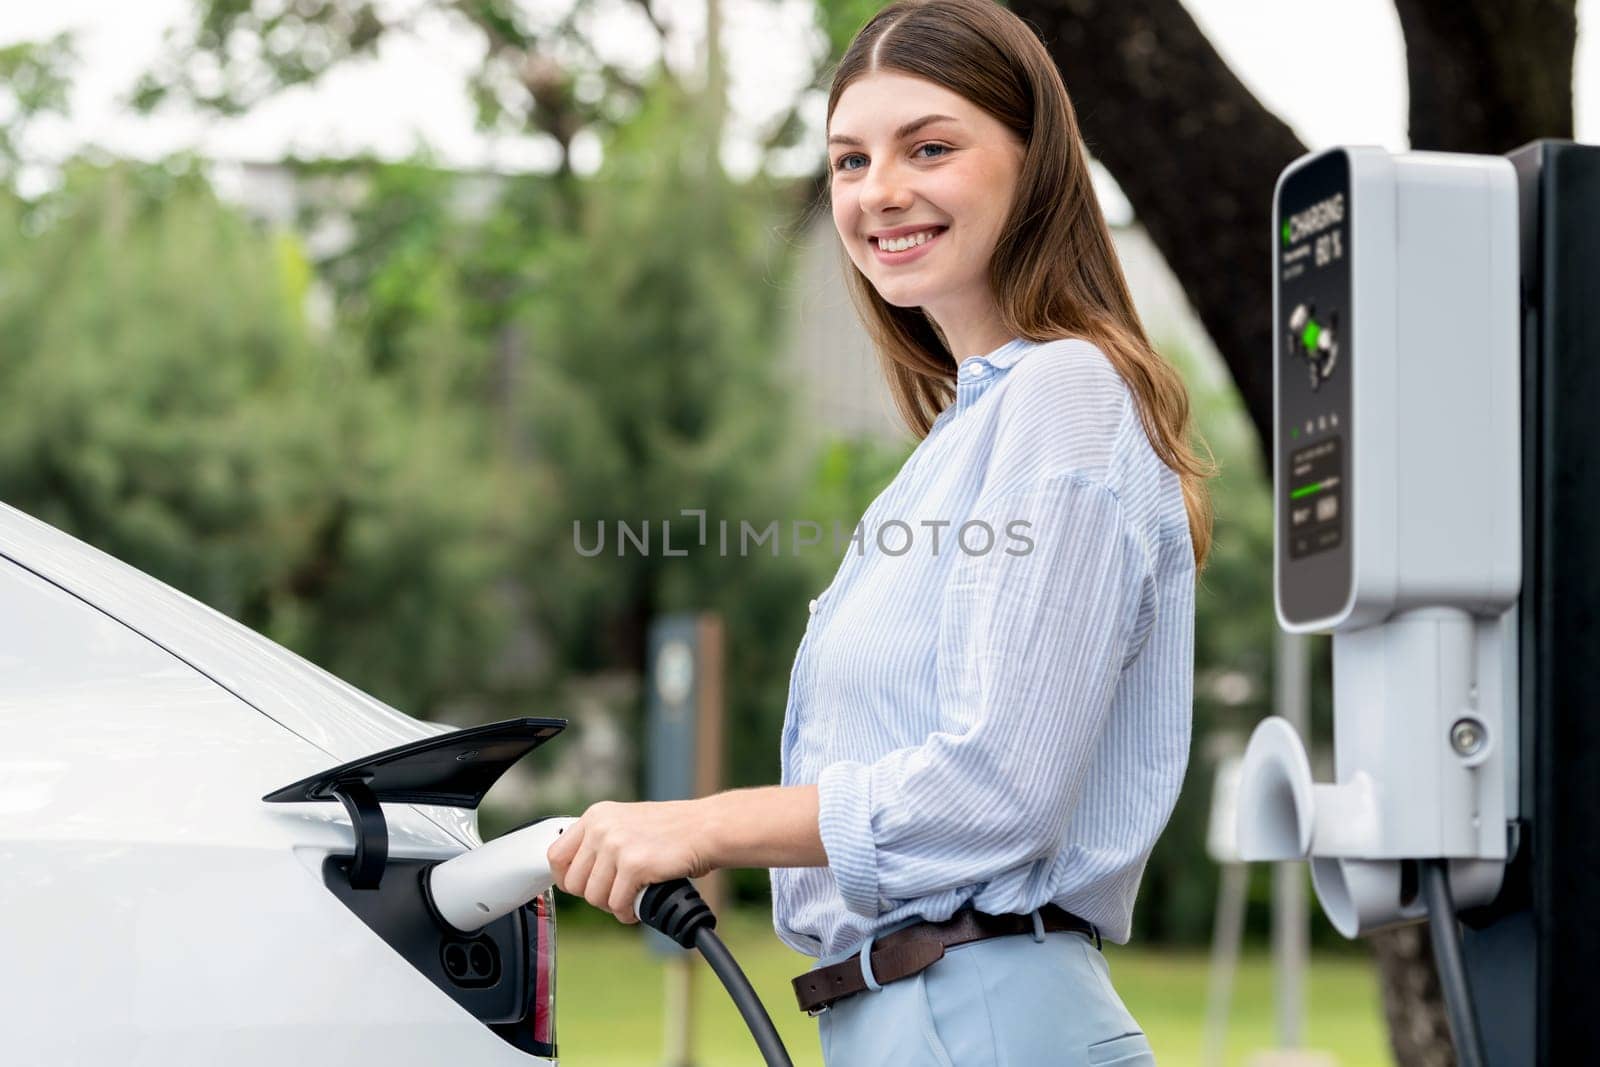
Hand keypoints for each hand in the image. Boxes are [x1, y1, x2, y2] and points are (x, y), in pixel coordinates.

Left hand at [545, 799, 714, 922]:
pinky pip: (617, 904)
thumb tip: (577, 877)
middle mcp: (601, 827)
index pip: (556, 856)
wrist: (707, 828)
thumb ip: (600, 843)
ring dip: (613, 905)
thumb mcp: (626, 823)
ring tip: (631, 898)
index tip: (583, 887)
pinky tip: (640, 904)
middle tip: (617, 894)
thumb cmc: (673, 830)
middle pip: (574, 883)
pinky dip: (628, 912)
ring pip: (594, 897)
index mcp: (596, 816)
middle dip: (595, 896)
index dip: (567, 879)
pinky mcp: (634, 865)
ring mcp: (616, 845)